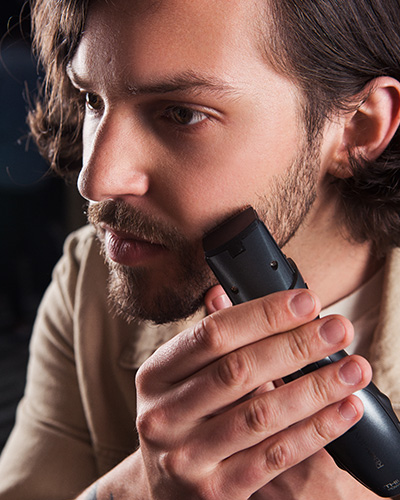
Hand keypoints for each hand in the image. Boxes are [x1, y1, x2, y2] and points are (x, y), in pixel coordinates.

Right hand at [135, 286, 370, 498]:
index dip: (262, 314)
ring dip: (315, 387)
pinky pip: (275, 456)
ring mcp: (188, 456)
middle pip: (238, 370)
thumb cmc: (177, 418)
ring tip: (353, 368)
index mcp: (155, 376)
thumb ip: (206, 340)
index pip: (211, 334)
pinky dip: (315, 430)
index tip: (305, 302)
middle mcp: (164, 415)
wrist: (161, 487)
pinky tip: (343, 410)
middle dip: (296, 345)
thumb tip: (222, 292)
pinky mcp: (217, 490)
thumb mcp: (178, 377)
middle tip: (337, 329)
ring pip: (262, 414)